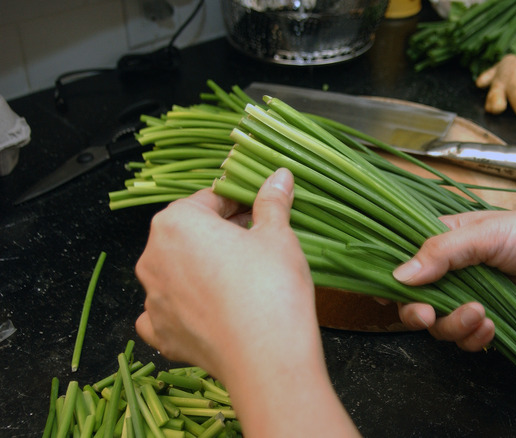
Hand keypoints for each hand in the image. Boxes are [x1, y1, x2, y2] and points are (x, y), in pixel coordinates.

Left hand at [135, 168, 318, 378]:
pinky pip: (166, 312)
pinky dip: (184, 308)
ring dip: (201, 270)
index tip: (259, 212)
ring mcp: (152, 299)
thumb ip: (272, 202)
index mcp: (176, 223)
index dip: (238, 203)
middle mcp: (152, 258)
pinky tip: (210, 311)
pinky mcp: (161, 334)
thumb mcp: (278, 236)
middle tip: (257, 244)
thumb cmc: (271, 287)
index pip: (209, 199)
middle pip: (188, 234)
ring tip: (241, 280)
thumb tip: (280, 175)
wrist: (267, 358)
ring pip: (176, 272)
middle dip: (218, 235)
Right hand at [393, 208, 515, 350]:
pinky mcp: (488, 319)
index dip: (393, 281)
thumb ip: (441, 253)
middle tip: (427, 315)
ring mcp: (467, 297)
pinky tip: (493, 325)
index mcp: (443, 241)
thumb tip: (400, 276)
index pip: (403, 262)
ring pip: (439, 324)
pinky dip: (475, 337)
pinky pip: (466, 338)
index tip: (390, 295)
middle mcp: (450, 271)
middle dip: (417, 312)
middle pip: (414, 300)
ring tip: (480, 314)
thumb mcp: (484, 234)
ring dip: (453, 325)